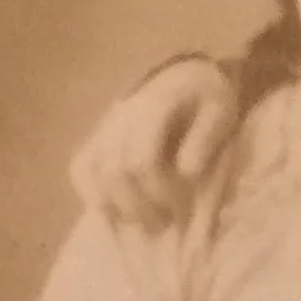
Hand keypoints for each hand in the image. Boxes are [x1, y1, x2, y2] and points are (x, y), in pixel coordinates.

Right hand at [68, 56, 239, 228]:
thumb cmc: (206, 99)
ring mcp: (104, 126)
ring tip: (139, 222)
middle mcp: (121, 116)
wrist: (185, 76)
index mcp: (154, 107)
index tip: (179, 210)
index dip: (157, 192)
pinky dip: (91, 194)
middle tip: (162, 224)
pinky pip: (80, 167)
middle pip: (114, 171)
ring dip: (113, 205)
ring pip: (89, 170)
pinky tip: (112, 214)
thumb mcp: (220, 112)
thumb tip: (186, 173)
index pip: (142, 160)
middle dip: (137, 206)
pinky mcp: (96, 137)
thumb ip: (205, 139)